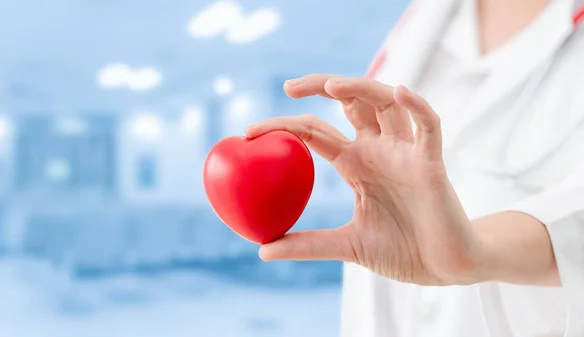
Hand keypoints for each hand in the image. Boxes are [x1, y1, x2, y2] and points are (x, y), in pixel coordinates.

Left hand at [245, 74, 481, 285]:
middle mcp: (378, 150)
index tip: (249, 132)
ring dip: (361, 88)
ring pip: (385, 103)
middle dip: (321, 86)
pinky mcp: (432, 162)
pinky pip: (428, 125)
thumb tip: (262, 250)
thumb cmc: (403, 250)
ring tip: (332, 85)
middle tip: (288, 86)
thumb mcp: (347, 245)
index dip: (285, 126)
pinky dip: (417, 106)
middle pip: (350, 103)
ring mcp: (405, 152)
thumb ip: (309, 244)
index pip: (316, 133)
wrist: (446, 267)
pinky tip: (400, 92)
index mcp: (356, 164)